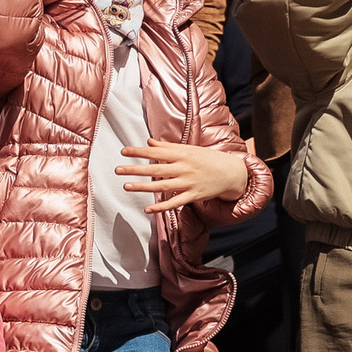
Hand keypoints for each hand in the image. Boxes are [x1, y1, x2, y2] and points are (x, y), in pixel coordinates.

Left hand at [117, 142, 250, 211]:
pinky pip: (175, 203)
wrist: (233, 173)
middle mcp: (185, 168)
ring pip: (162, 186)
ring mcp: (189, 183)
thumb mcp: (190, 149)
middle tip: (117, 169)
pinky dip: (161, 207)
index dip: (139, 152)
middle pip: (156, 170)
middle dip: (136, 169)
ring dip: (143, 187)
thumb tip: (149, 141)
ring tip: (126, 186)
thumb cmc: (208, 159)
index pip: (157, 152)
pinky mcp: (194, 196)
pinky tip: (147, 209)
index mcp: (183, 155)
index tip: (123, 151)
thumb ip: (168, 147)